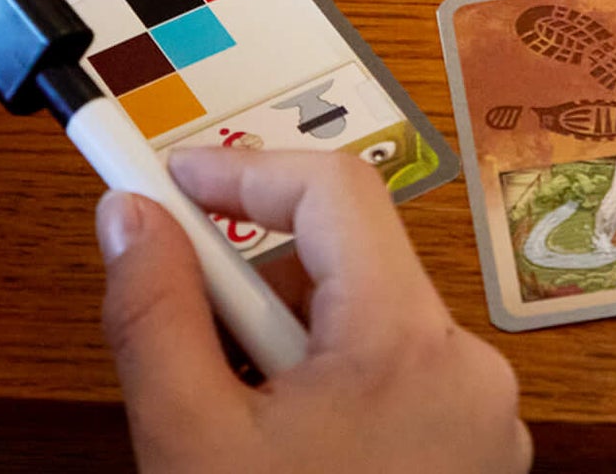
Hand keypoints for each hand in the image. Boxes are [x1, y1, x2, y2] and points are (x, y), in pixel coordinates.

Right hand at [98, 148, 530, 473]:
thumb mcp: (190, 444)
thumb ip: (154, 314)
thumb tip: (130, 214)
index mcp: (406, 341)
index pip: (333, 188)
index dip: (242, 170)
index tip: (167, 177)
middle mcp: (468, 364)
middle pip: (352, 261)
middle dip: (257, 276)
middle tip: (181, 318)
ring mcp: (485, 416)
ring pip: (371, 325)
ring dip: (293, 341)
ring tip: (232, 419)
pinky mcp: (481, 457)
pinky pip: (400, 380)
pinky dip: (336, 387)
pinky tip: (285, 452)